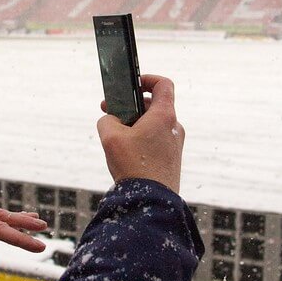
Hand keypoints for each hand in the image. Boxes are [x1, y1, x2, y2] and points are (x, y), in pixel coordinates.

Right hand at [97, 74, 184, 193]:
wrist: (150, 201)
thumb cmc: (133, 166)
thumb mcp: (110, 136)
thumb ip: (107, 120)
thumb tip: (111, 121)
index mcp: (165, 116)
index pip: (164, 84)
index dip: (148, 79)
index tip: (132, 84)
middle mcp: (174, 128)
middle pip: (154, 105)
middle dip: (131, 106)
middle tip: (110, 112)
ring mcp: (174, 144)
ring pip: (153, 125)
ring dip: (134, 124)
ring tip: (115, 137)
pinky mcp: (171, 159)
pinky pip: (155, 141)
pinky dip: (141, 139)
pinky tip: (125, 153)